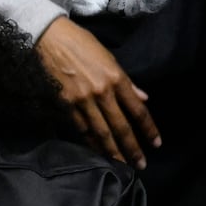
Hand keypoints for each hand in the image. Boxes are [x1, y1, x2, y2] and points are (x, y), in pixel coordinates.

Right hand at [36, 17, 159, 168]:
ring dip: (112, 152)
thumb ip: (127, 82)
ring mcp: (82, 100)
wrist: (50, 38)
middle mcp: (101, 92)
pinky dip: (90, 143)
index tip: (156, 143)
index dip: (148, 128)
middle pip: (120, 126)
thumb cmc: (82, 44)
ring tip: (122, 166)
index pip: (138, 110)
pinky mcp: (65, 105)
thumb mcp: (110, 58)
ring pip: (100, 133)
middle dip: (132, 148)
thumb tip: (143, 98)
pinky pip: (81, 129)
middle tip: (141, 165)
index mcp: (116, 78)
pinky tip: (97, 154)